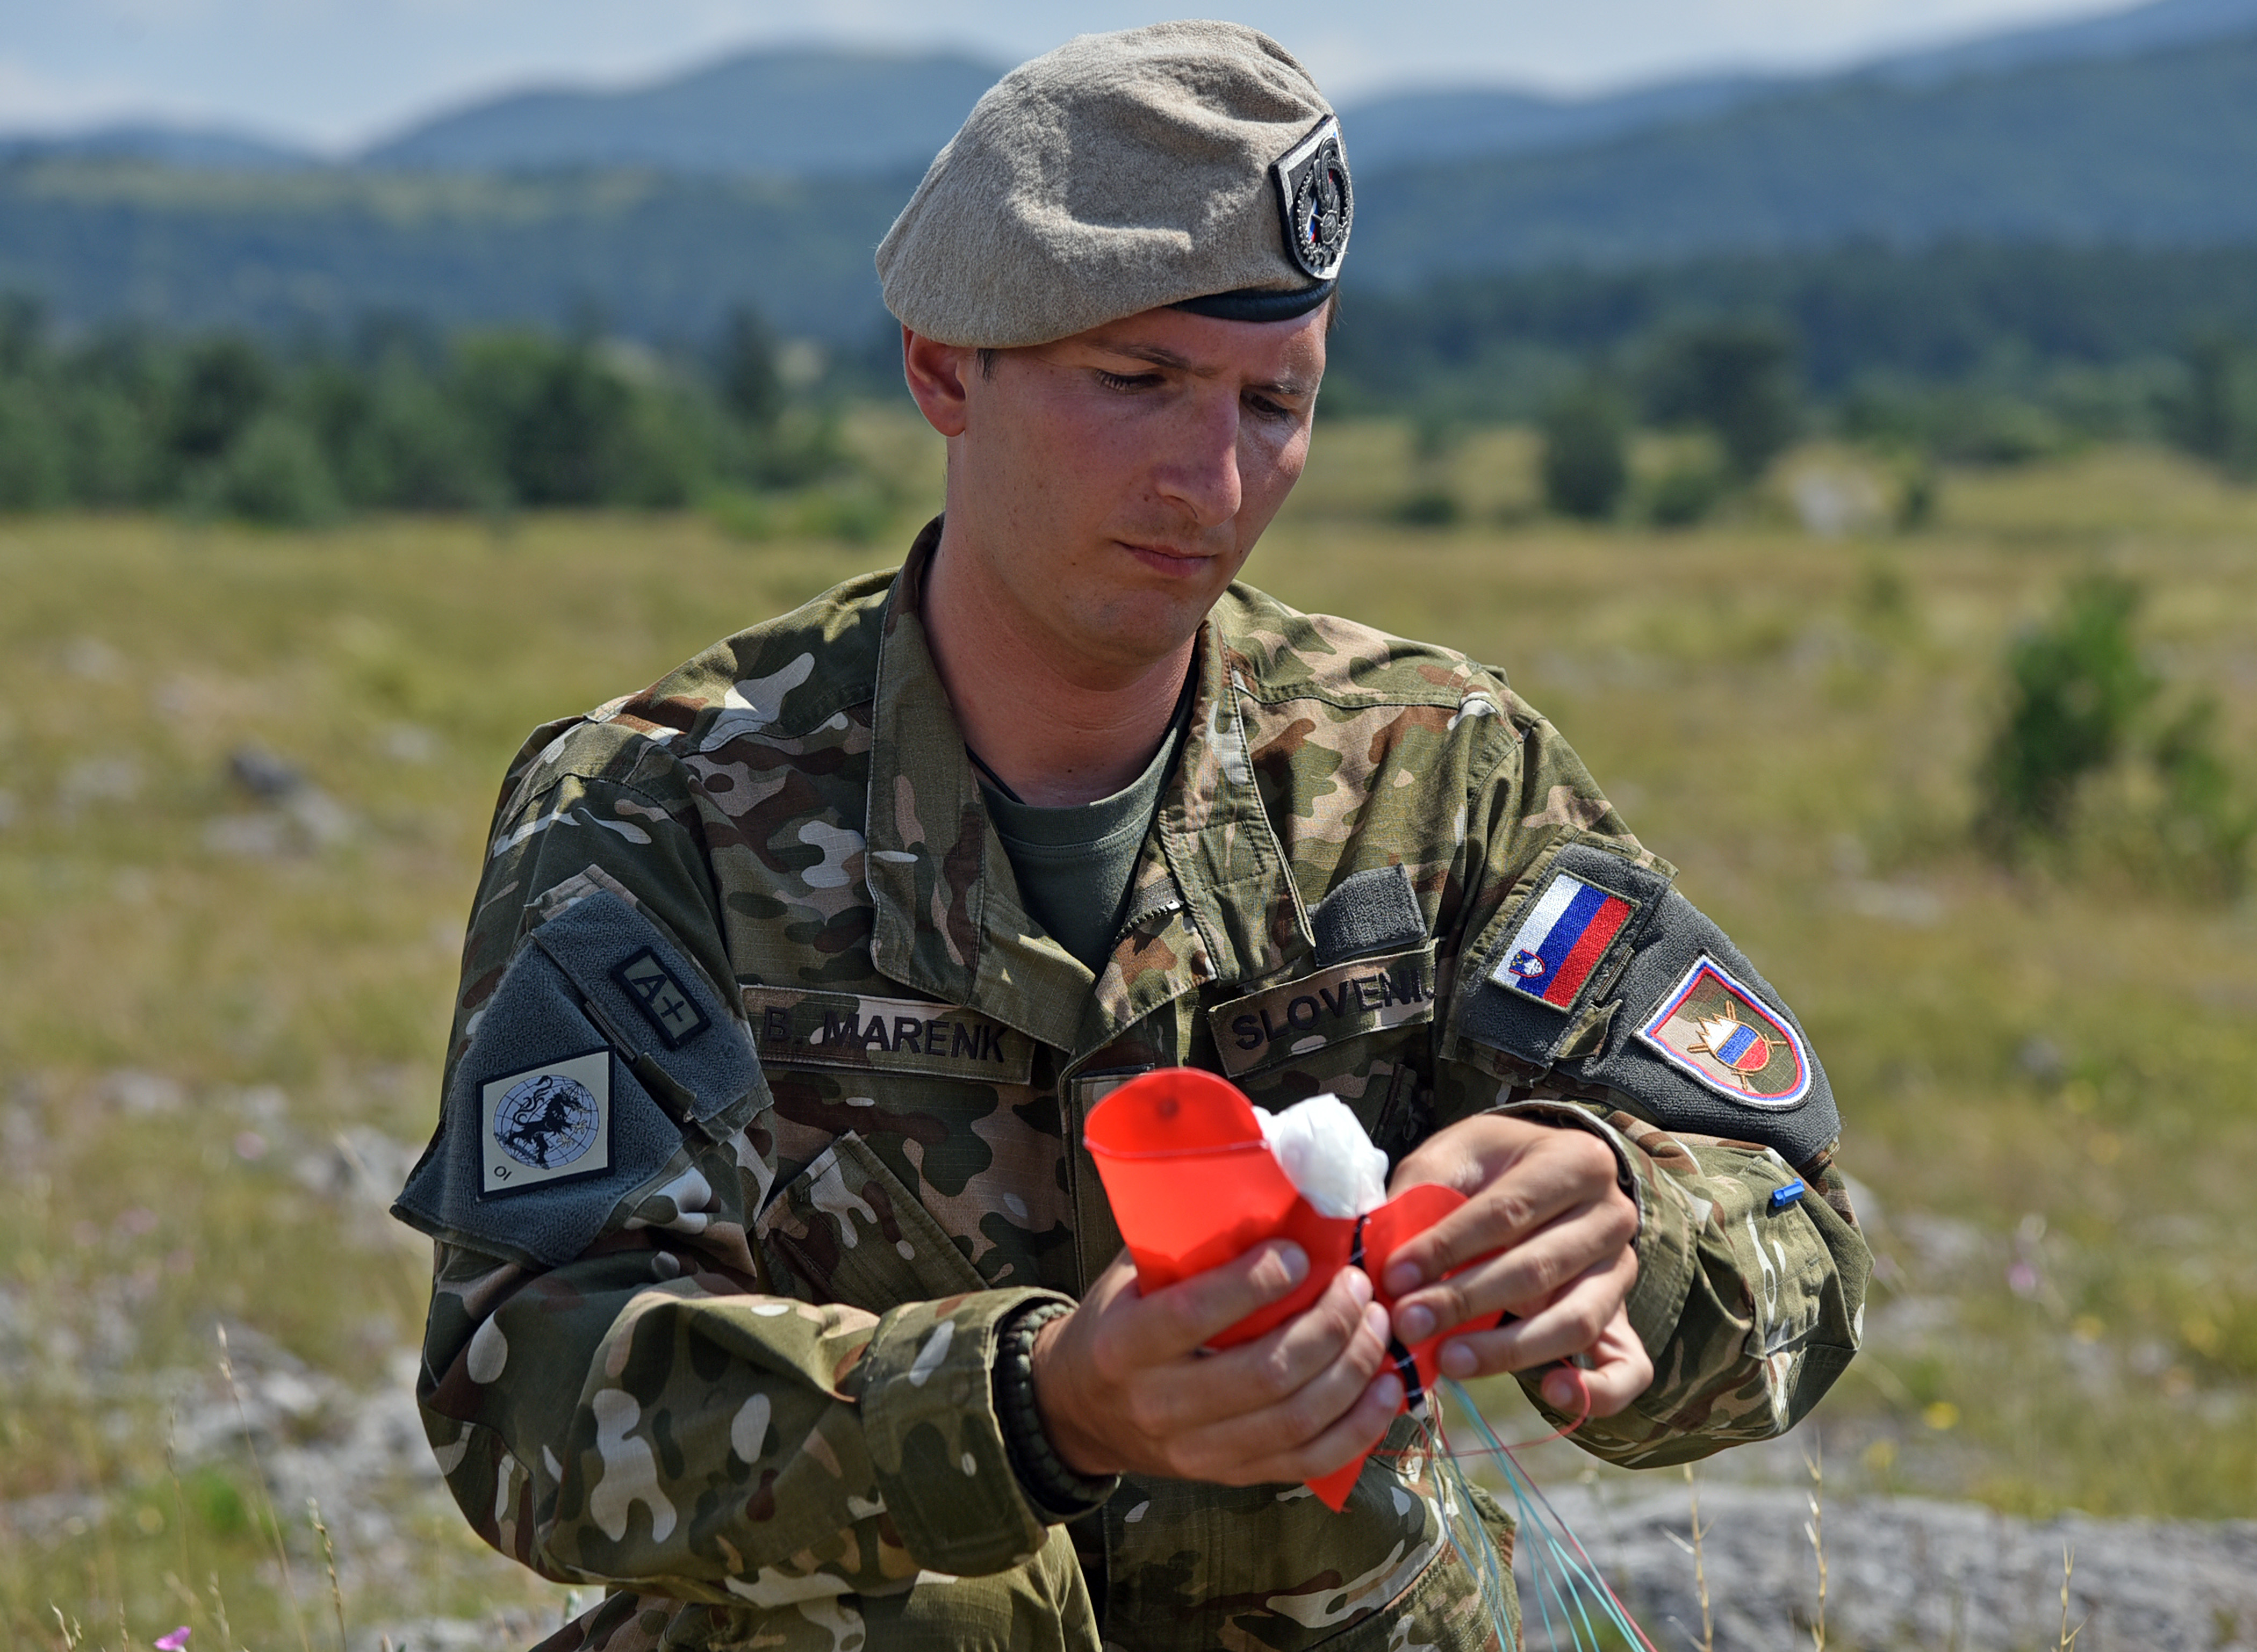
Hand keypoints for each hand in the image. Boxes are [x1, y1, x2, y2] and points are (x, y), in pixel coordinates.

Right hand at [1029, 1242, 1401, 1483]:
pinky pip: (1307, 1462)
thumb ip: (1189, 1243)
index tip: (1299, 1253)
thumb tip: (1272, 1180)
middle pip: (1264, 1374)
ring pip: (1294, 1420)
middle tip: (1359, 1286)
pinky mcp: (1231, 1477)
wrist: (1079, 1410)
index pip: (1195, 1314)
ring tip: (1379, 1325)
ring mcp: (1197, 1451)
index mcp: (1125, 1345)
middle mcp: (1159, 1406)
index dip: (1254, 1283)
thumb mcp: (1133, 1275)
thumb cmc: (1118, 1320)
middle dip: (1328, 1326)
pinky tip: (1388, 1389)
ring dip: (1352, 1370)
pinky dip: (1358, 1427)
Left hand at [1380, 1114, 1649, 1416]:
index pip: (1507, 1212)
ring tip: (1449, 1361)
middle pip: (1538, 1269)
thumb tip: (1379, 1254)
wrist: (1541, 1178)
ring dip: (1508, 1350)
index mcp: (1575, 1162)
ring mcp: (1621, 1271)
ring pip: (1576, 1320)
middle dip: (1465, 1302)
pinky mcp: (1623, 1318)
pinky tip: (1551, 1394)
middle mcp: (1612, 1216)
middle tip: (1408, 1324)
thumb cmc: (1488, 1170)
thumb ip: (1420, 1196)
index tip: (1394, 1278)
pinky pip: (1628, 1367)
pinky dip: (1594, 1390)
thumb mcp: (1453, 1158)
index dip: (1446, 1248)